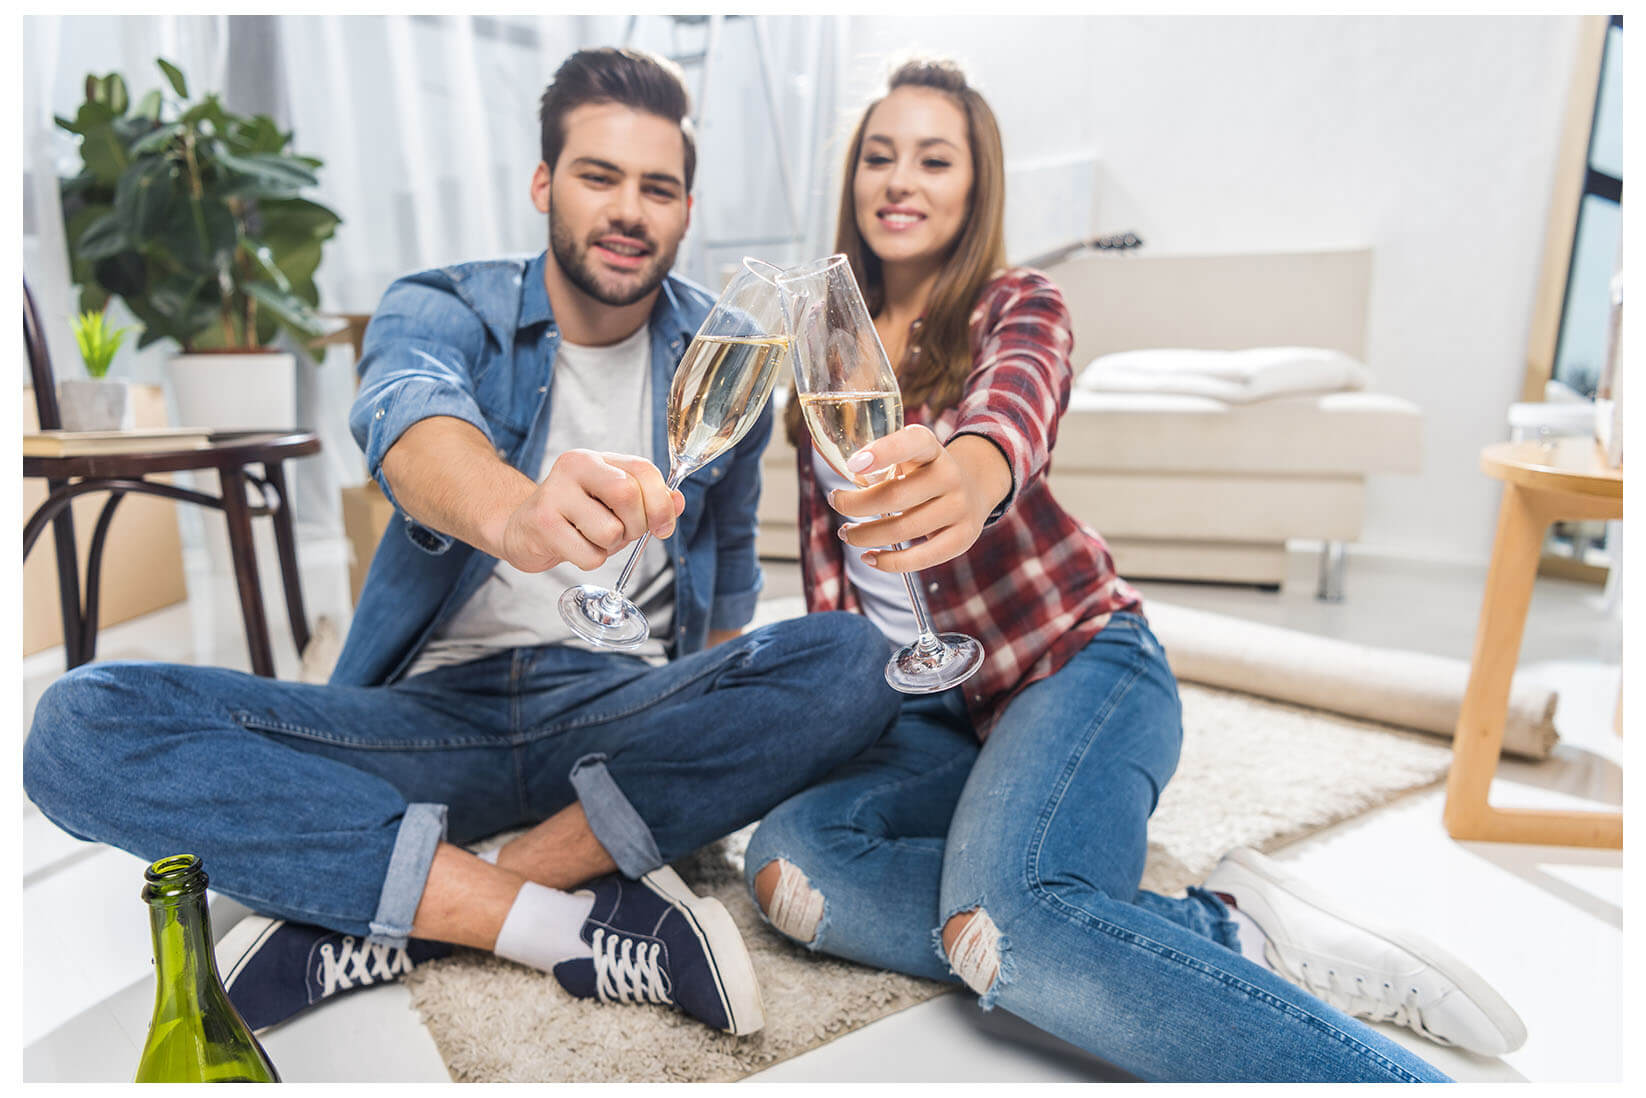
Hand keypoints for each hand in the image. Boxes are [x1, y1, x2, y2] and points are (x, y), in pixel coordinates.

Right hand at [499, 449, 683, 572]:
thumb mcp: (614, 505)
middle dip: (636, 525)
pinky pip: (590, 555)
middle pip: (628, 495)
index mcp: (597, 459)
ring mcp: (555, 493)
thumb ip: (649, 501)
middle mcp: (574, 467)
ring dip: (610, 546)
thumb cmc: (576, 517)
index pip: (644, 470)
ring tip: (592, 538)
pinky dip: (590, 560)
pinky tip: (574, 548)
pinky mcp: (543, 523)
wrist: (522, 529)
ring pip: (611, 530)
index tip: (662, 527)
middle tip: (621, 533)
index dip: (662, 503)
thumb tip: (678, 501)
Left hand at [829, 426, 1009, 572]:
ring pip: (902, 528)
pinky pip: (920, 557)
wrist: (972, 489)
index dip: (882, 452)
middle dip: (855, 504)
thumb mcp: (906, 457)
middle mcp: (950, 475)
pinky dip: (888, 561)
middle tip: (836, 502)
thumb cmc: (922, 473)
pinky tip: (868, 557)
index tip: (851, 466)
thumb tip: (833, 477)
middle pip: (895, 495)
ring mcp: (959, 507)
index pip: (911, 443)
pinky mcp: (962, 538)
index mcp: (932, 448)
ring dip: (865, 535)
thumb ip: (877, 463)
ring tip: (847, 533)